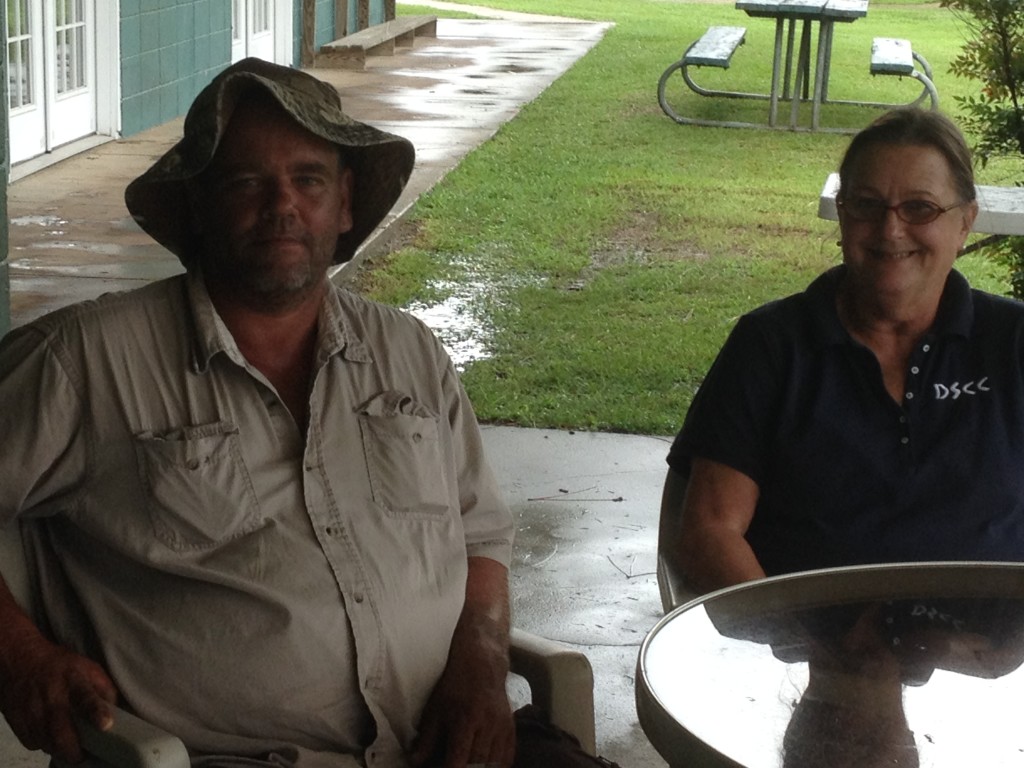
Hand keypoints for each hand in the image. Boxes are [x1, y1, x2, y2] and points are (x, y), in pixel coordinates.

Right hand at [0, 633, 116, 763]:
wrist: (21, 660)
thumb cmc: (63, 666)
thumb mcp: (89, 669)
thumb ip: (105, 690)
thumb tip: (117, 714)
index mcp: (75, 679)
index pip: (86, 697)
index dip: (96, 712)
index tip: (106, 725)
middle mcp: (51, 696)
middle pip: (61, 731)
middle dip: (73, 750)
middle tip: (82, 755)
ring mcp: (31, 709)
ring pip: (46, 742)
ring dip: (59, 749)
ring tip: (69, 748)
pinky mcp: (16, 720)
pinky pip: (33, 742)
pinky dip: (43, 745)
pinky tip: (50, 738)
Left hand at [411, 557, 514, 767]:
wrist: (482, 662)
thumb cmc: (455, 685)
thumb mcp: (436, 709)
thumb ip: (427, 738)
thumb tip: (415, 761)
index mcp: (465, 720)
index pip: (457, 760)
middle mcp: (486, 725)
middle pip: (477, 765)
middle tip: (453, 767)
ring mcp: (502, 728)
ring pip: (494, 763)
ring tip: (468, 767)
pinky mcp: (511, 728)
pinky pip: (508, 756)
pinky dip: (498, 766)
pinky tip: (487, 767)